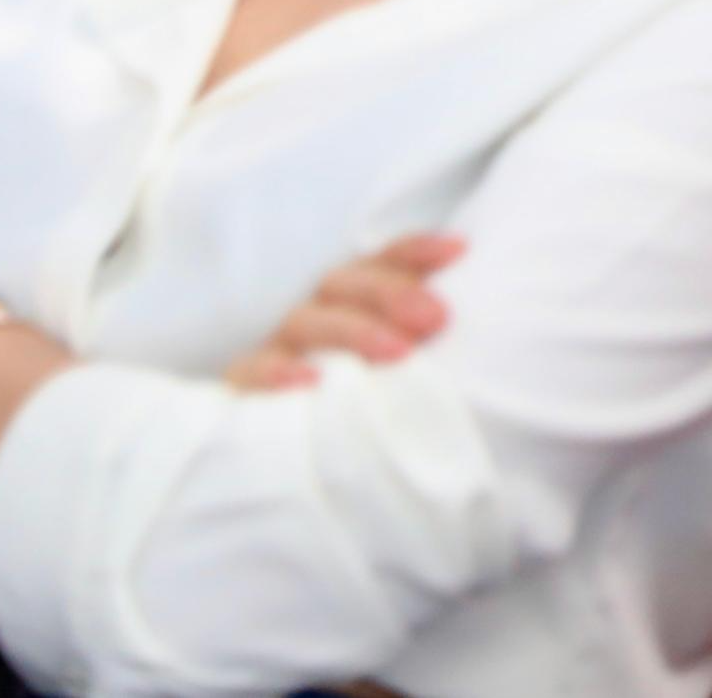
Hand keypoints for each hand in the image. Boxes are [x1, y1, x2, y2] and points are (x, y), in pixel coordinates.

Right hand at [221, 233, 462, 392]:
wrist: (294, 461)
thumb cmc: (364, 400)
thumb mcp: (399, 365)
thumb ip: (424, 340)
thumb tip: (467, 327)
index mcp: (353, 300)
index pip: (382, 262)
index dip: (416, 251)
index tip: (458, 250)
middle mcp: (315, 315)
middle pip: (346, 285)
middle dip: (393, 293)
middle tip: (437, 318)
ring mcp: (278, 348)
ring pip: (307, 322)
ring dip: (353, 331)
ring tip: (398, 352)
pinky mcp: (244, 387)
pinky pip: (251, 372)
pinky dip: (278, 372)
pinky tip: (311, 382)